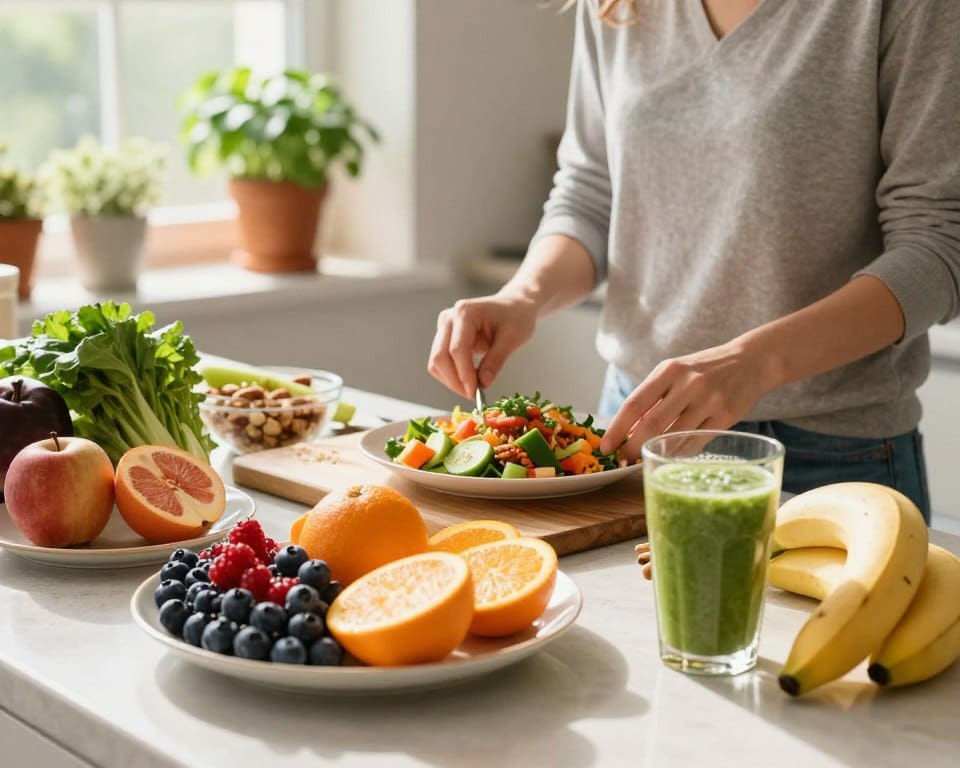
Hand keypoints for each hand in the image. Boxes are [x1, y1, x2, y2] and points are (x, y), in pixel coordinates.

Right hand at [428, 294, 538, 398]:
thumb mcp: (512, 338)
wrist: (513, 305)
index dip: (464, 374)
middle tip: (473, 395)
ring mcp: (444, 327)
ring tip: (472, 389)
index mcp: (465, 312)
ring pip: (436, 362)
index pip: (457, 349)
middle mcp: (449, 318)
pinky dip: (451, 375)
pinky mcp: (444, 337)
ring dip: (450, 380)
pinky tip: (467, 380)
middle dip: (454, 380)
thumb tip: (483, 383)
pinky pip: (440, 362)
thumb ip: (496, 360)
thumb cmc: (516, 316)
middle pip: (440, 356)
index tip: (475, 392)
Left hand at [598, 339, 777, 462]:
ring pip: (674, 438)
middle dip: (633, 447)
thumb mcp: (675, 372)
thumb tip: (626, 431)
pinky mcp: (726, 416)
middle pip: (652, 425)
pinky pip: (696, 443)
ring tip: (646, 458)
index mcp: (669, 370)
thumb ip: (653, 397)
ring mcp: (709, 400)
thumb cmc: (704, 369)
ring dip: (656, 452)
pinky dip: (679, 453)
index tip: (606, 447)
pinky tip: (671, 454)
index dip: (617, 429)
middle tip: (624, 460)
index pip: (635, 404)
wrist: (751, 361)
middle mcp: (688, 384)